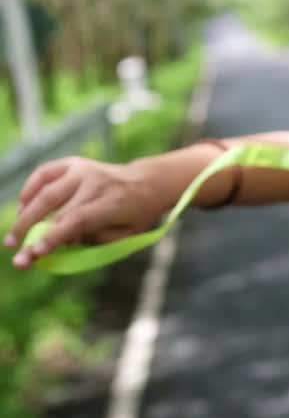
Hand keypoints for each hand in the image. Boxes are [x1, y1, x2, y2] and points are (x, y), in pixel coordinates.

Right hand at [4, 157, 165, 268]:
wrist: (147, 182)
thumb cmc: (135, 216)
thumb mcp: (125, 235)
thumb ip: (94, 240)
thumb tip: (59, 242)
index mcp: (112, 202)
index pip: (77, 220)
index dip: (54, 237)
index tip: (35, 254)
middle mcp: (94, 182)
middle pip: (55, 206)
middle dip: (31, 232)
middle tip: (16, 254)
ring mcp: (82, 169)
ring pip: (45, 190)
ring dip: (25, 215)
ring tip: (13, 238)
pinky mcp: (72, 163)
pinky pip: (44, 173)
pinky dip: (29, 189)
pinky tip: (22, 207)